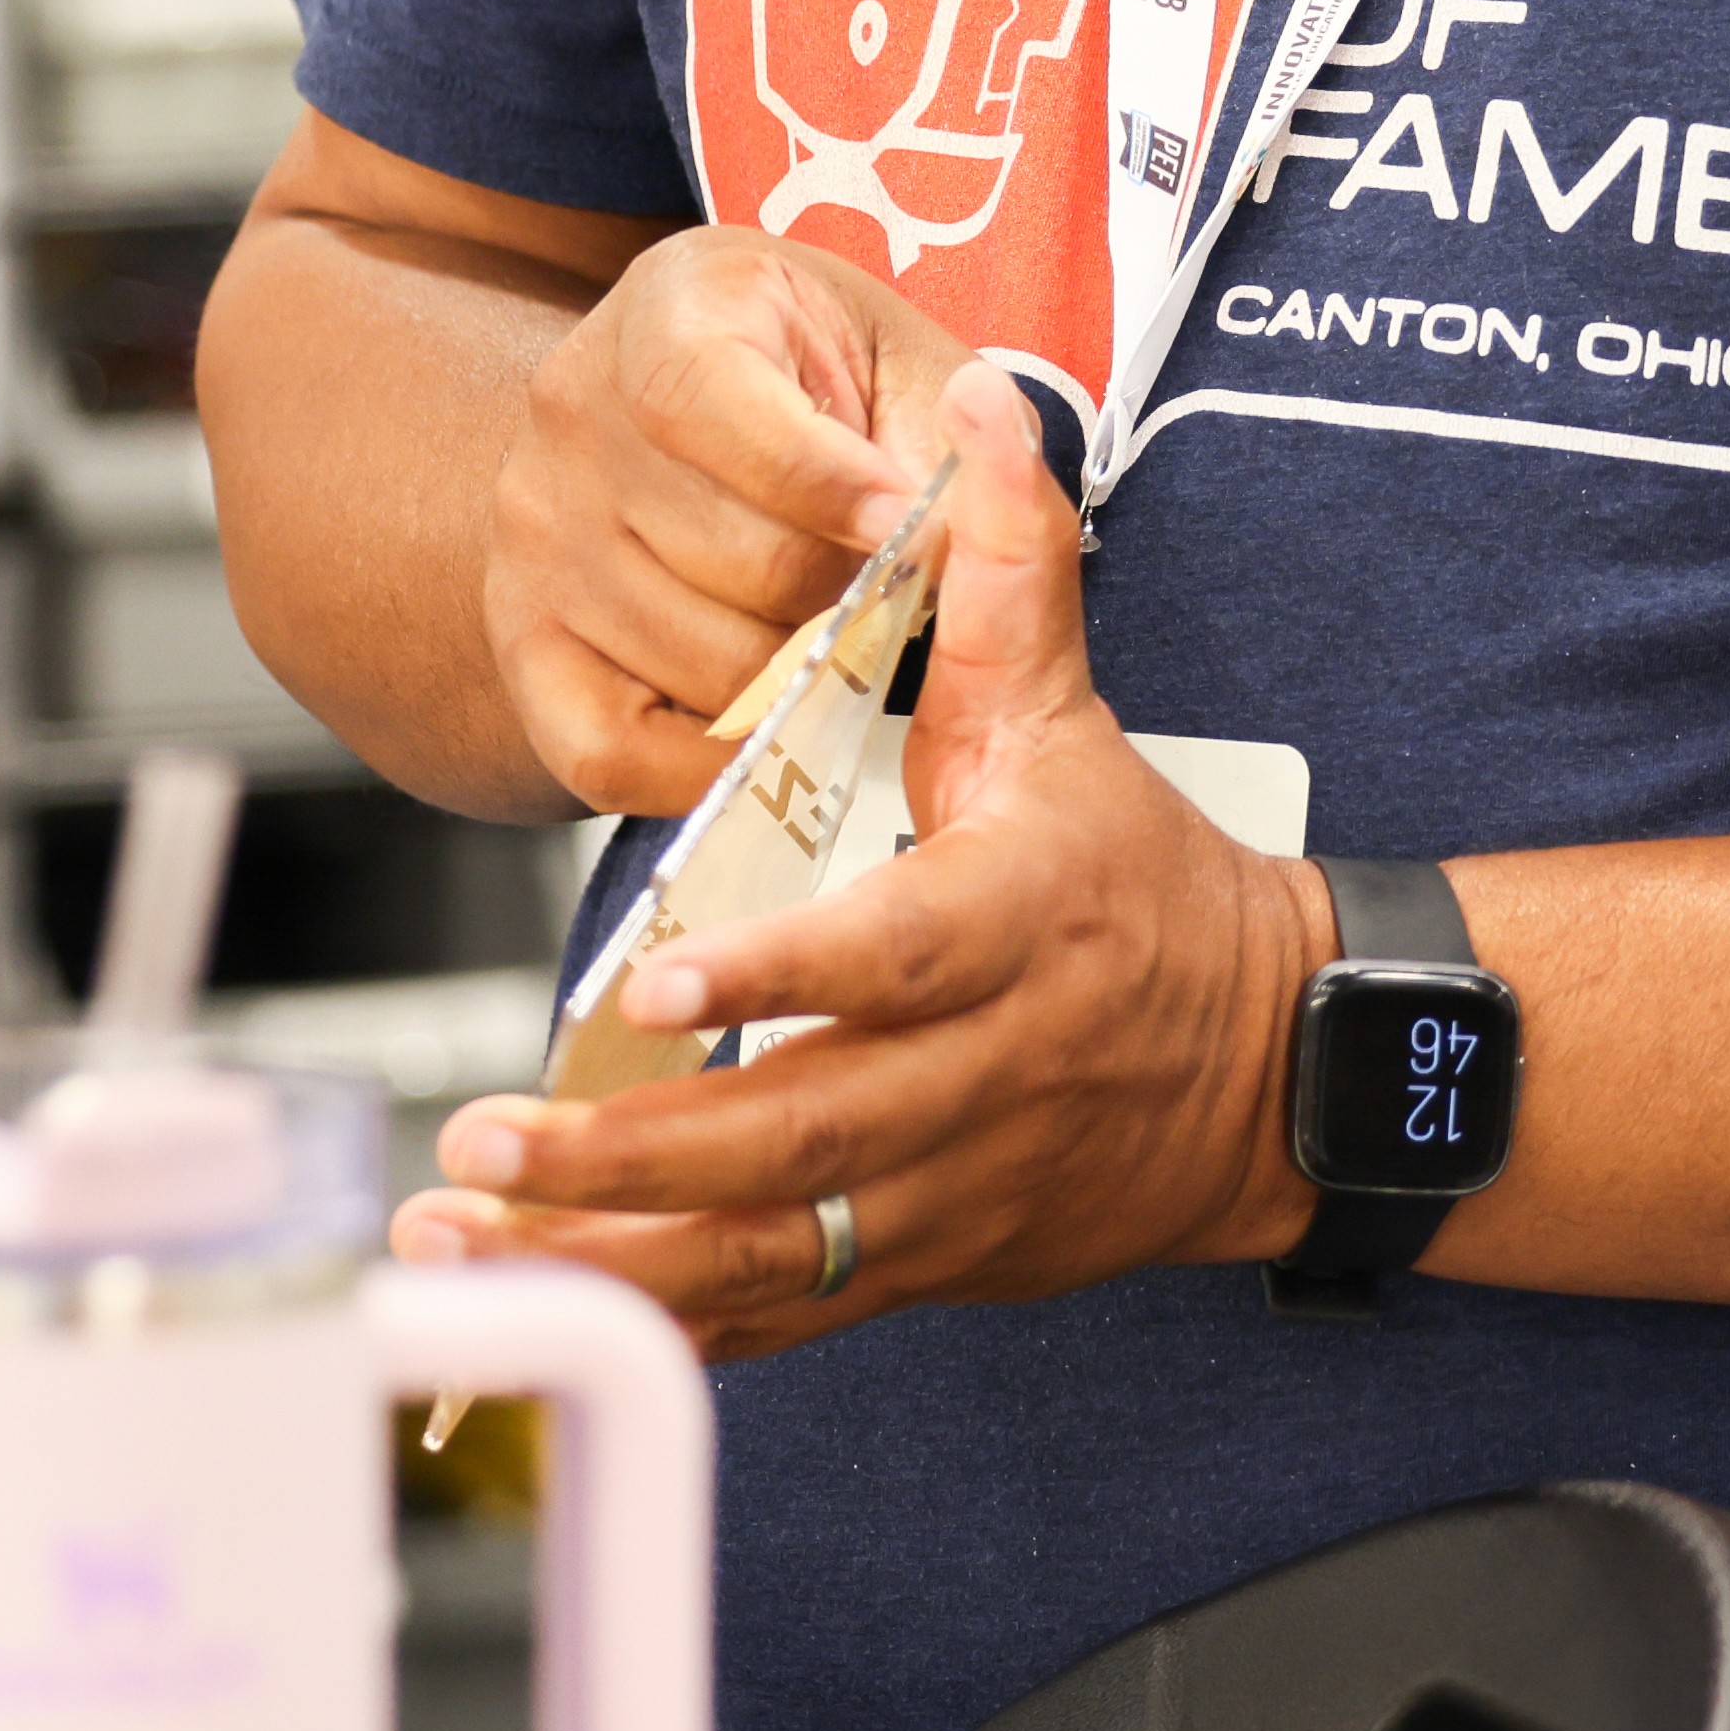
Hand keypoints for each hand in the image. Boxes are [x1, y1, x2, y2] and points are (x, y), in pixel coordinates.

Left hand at [400, 363, 1332, 1355]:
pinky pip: (782, 1318)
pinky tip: (527, 1314)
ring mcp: (948, 1193)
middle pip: (802, 1139)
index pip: (890, 963)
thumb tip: (984, 406)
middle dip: (631, 1154)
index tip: (651, 981)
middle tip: (486, 1139)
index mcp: (1013, 933)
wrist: (1268, 1075)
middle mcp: (981, 1081)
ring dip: (609, 1259)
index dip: (775, 982)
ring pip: (774, 1253)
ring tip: (460, 1236)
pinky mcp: (921, 1267)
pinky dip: (658, 1324)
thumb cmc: (1137, 887)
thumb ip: (1009, 569)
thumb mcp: (1073, 722)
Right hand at [480, 225, 978, 829]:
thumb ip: (947, 441)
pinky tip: (768, 722)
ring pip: (693, 661)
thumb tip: (937, 541)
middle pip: (723, 553)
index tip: (899, 523)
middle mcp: (572, 412)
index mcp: (672, 308)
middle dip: (840, 594)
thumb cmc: (832, 381)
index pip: (701, 399)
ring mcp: (533, 533)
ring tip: (832, 639)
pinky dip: (705, 763)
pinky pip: (605, 748)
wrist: (710, 413)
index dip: (814, 477)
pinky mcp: (523, 636)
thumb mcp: (910, 364)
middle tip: (887, 595)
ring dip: (796, 677)